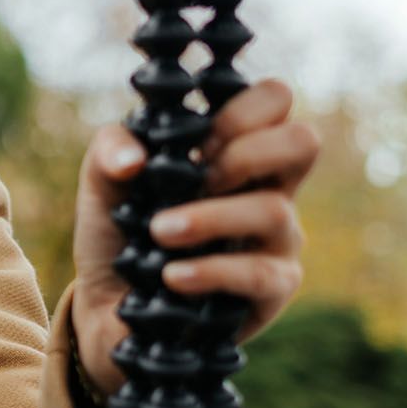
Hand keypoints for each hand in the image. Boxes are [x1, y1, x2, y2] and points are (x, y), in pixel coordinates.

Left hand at [72, 78, 320, 397]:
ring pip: (274, 211)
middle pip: (303, 142)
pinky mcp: (272, 288)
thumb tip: (134, 158)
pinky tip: (172, 275)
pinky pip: (260, 273)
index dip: (240, 109)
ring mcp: (277, 239)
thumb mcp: (103, 185)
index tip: (194, 142)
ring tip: (159, 232)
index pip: (274, 100)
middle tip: (195, 177)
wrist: (110, 307)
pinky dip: (211, 270)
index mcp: (237, 150)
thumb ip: (109, 150)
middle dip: (244, 153)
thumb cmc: (121, 234)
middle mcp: (268, 187)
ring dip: (209, 217)